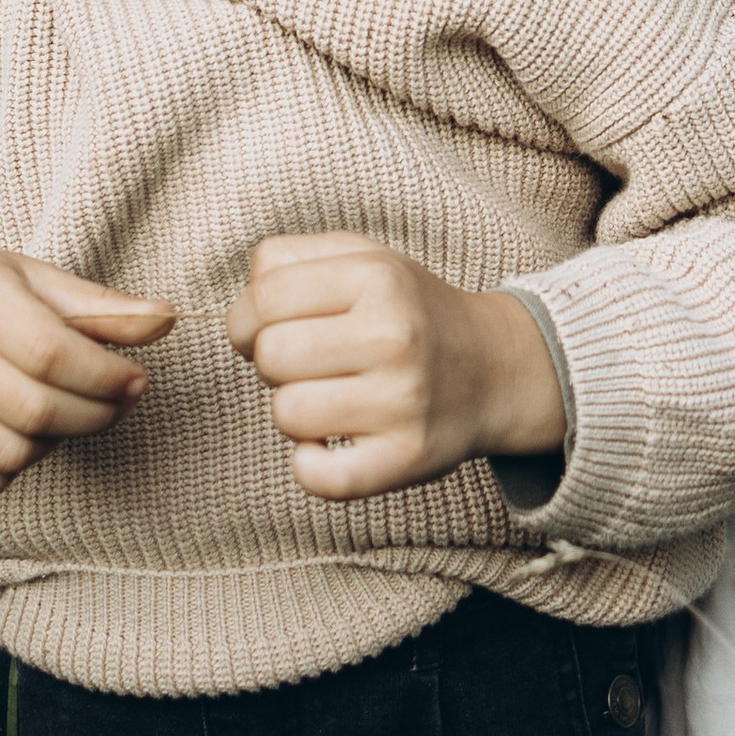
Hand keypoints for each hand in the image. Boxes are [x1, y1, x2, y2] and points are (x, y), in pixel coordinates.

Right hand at [0, 246, 174, 492]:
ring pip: (12, 453)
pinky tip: (31, 430)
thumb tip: (167, 320)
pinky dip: (20, 464)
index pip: (51, 353)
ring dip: (60, 441)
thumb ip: (102, 306)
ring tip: (71, 411)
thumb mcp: (37, 278)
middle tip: (120, 402)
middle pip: (35, 410)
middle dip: (95, 415)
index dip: (106, 376)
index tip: (137, 380)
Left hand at [223, 234, 563, 499]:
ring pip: (287, 413)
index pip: (264, 296)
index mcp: (376, 277)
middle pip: (270, 356)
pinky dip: (309, 466)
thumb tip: (242, 306)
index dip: (245, 319)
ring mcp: (402, 401)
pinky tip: (326, 445)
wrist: (492, 368)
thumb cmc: (408, 311)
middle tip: (307, 364)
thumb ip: (291, 259)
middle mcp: (393, 335)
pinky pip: (320, 477)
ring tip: (327, 397)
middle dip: (273, 363)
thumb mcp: (364, 259)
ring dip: (293, 410)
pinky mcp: (406, 458)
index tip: (263, 330)